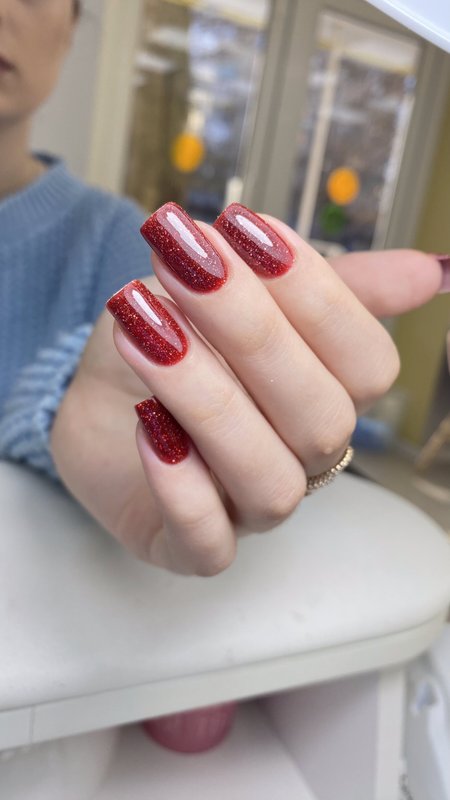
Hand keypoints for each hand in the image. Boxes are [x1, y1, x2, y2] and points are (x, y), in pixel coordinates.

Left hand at [51, 204, 441, 574]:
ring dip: (208, 400)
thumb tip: (430, 271)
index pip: (368, 365)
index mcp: (331, 396)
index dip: (317, 297)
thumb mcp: (241, 295)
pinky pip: (208, 544)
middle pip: (319, 418)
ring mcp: (248, 509)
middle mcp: (302, 459)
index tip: (245, 229)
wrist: (96, 400)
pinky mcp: (189, 547)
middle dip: (253, 332)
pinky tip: (145, 423)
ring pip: (270, 482)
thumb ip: (329, 286)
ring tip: (148, 333)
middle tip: (189, 266)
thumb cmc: (175, 344)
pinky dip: (181, 487)